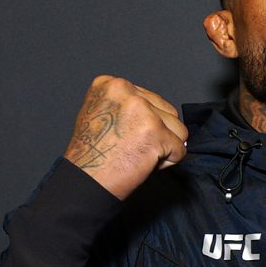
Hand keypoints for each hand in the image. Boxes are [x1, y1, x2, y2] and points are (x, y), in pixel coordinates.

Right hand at [64, 75, 187, 199]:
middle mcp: (126, 91)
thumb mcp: (101, 114)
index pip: (152, 100)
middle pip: (168, 112)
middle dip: (157, 135)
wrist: (85, 181)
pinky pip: (180, 149)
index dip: (145, 124)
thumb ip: (128, 107)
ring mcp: (142, 110)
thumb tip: (160, 113)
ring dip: (164, 148)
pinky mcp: (155, 131)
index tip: (125, 136)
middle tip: (130, 148)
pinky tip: (143, 163)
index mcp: (111, 84)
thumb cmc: (93, 155)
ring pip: (178, 129)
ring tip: (137, 154)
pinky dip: (167, 162)